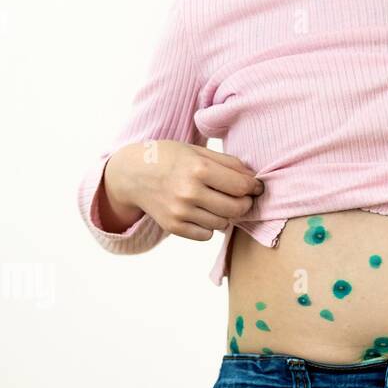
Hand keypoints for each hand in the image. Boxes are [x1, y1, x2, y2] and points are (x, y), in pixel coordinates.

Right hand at [106, 140, 264, 241]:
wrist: (132, 173)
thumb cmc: (170, 158)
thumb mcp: (198, 151)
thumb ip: (229, 163)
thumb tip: (254, 179)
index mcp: (199, 169)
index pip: (242, 186)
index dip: (254, 187)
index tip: (255, 186)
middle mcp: (189, 192)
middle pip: (237, 208)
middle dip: (245, 203)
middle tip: (241, 197)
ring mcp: (180, 212)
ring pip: (223, 223)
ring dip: (226, 215)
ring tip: (217, 202)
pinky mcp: (172, 226)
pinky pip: (206, 235)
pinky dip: (209, 227)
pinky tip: (203, 213)